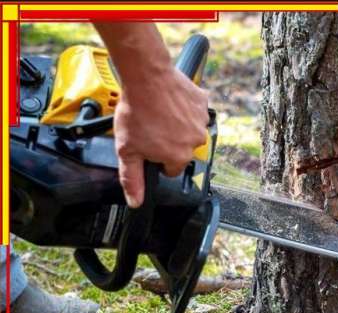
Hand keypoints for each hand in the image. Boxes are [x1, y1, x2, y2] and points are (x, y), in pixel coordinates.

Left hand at [114, 67, 208, 207]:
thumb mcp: (127, 150)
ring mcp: (201, 122)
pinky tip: (170, 103)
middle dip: (169, 141)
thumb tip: (136, 202)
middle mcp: (195, 142)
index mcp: (178, 157)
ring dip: (178, 125)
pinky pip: (195, 111)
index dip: (157, 158)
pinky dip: (185, 108)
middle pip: (182, 149)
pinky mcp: (203, 103)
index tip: (149, 145)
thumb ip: (132, 178)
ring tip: (160, 113)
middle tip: (152, 126)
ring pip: (189, 130)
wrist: (146, 77)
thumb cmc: (136, 111)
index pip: (171, 168)